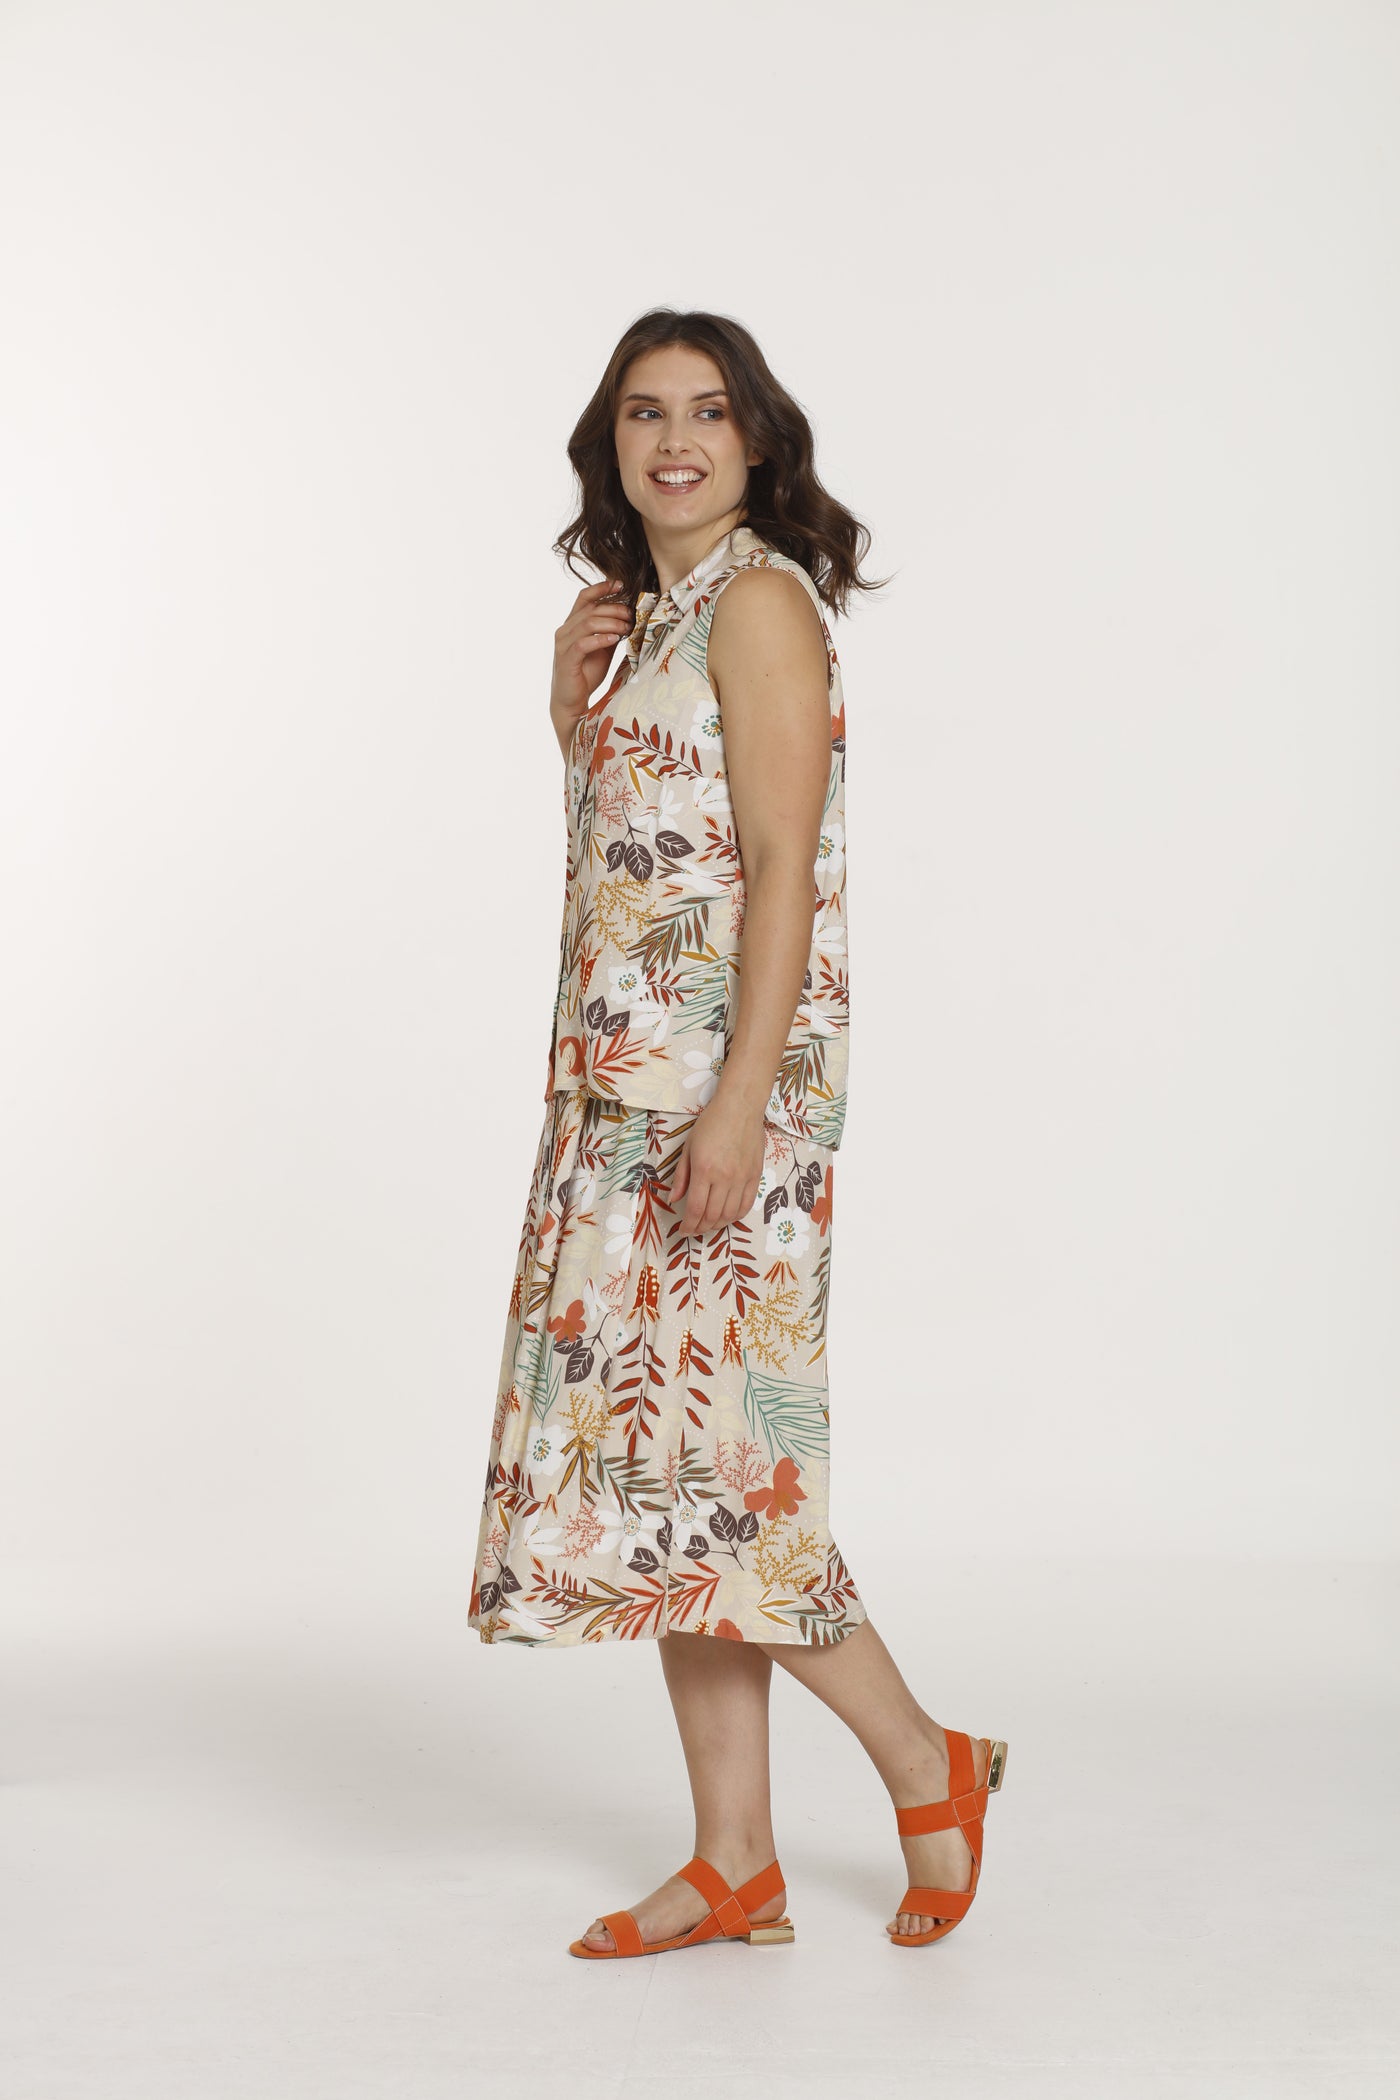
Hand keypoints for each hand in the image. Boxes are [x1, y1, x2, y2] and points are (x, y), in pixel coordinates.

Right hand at [550, 579, 633, 744]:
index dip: (602, 588)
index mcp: (572, 624)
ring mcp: (563, 644)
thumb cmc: (586, 674)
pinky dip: (601, 639)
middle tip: (632, 615)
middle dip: (615, 609)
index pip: (584, 597)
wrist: (572, 701)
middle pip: (591, 609)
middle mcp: (565, 631)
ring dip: (611, 623)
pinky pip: (583, 643)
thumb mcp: (603, 648)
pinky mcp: (566, 659)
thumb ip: (611, 630)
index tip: (621, 585)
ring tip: (628, 627)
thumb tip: (630, 615)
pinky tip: (615, 639)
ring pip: (588, 623)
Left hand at [666, 1090, 766, 1234]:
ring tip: (709, 1225)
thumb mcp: (688, 1147)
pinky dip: (736, 1216)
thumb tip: (674, 1199)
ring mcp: (742, 1178)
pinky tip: (728, 1216)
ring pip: (730, 1214)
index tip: (683, 1231)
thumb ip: (681, 1176)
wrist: (740, 1107)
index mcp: (704, 1170)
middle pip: (712, 1215)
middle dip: (701, 1228)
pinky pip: (747, 1204)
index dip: (688, 1225)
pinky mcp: (756, 1176)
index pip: (695, 1208)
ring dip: (718, 1225)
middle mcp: (724, 1177)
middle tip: (694, 1230)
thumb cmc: (711, 1123)